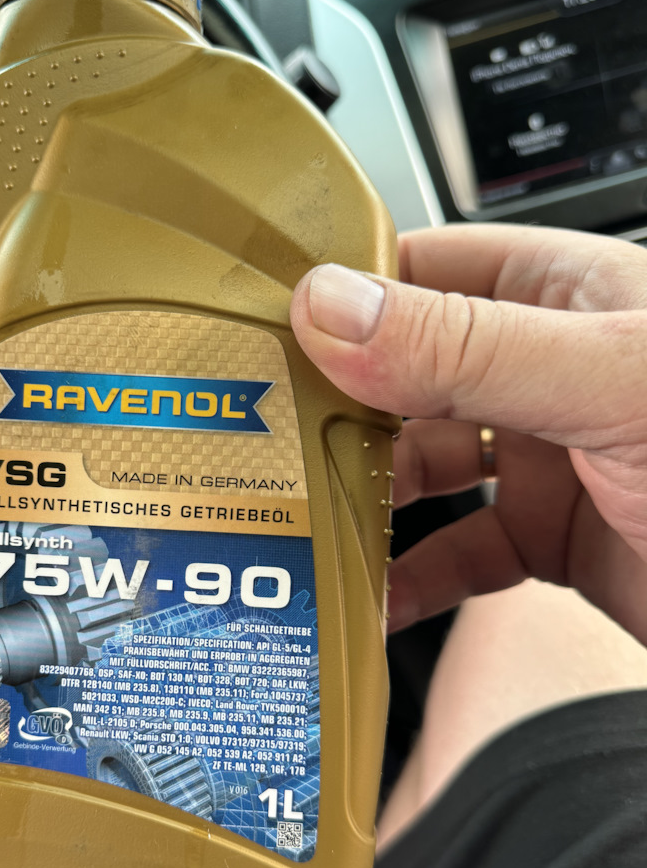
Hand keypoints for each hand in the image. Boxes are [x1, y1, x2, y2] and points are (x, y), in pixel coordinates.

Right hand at [290, 224, 646, 645]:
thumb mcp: (610, 382)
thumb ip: (469, 348)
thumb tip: (334, 308)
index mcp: (562, 294)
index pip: (420, 268)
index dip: (336, 294)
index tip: (256, 333)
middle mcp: (545, 368)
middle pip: (403, 376)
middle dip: (334, 412)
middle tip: (258, 445)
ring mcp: (549, 456)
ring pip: (422, 469)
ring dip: (365, 501)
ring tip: (300, 526)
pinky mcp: (553, 539)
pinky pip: (458, 553)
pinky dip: (411, 579)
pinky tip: (374, 599)